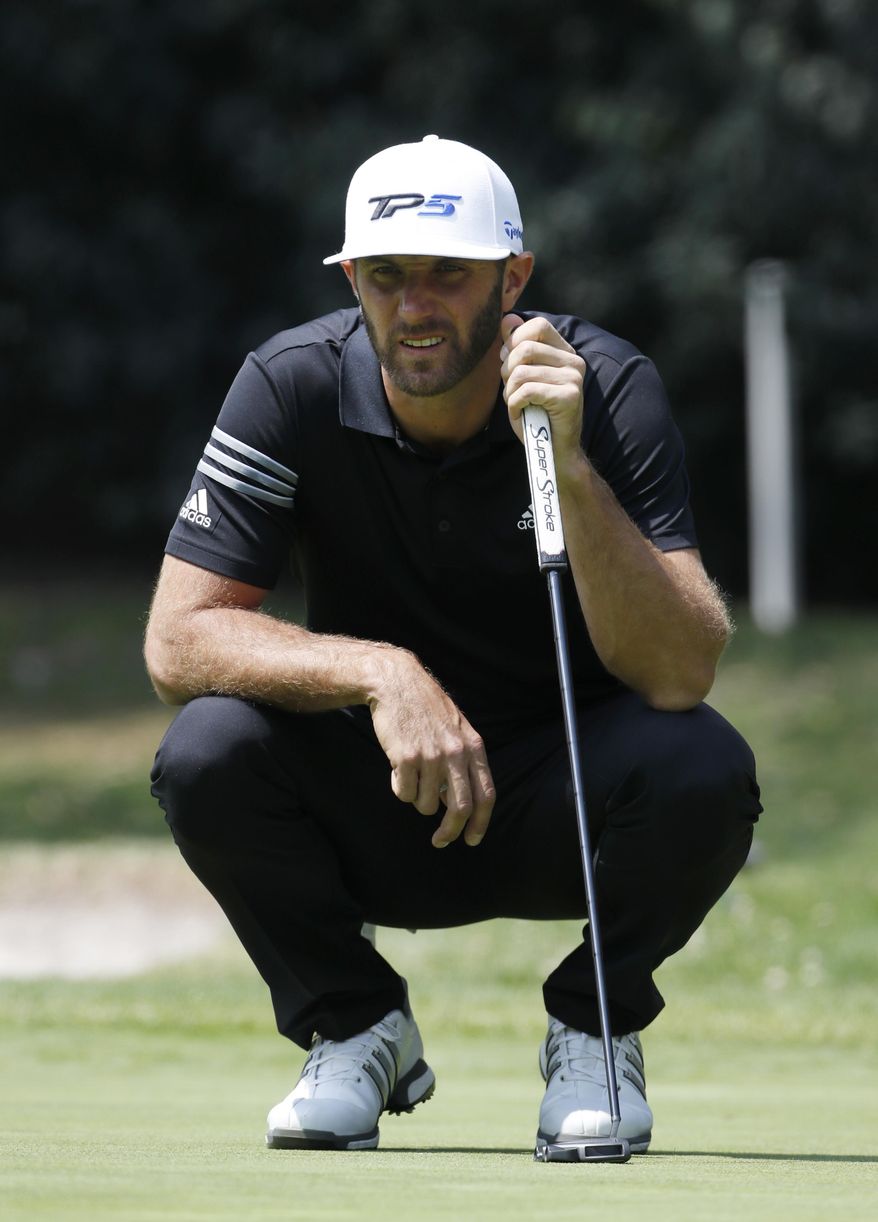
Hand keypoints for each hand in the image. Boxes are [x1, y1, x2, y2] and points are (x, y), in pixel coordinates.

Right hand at [367, 652, 494, 847]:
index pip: (486, 794)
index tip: (472, 840)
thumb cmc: (426, 708)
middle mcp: (456, 753)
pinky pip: (403, 793)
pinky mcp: (405, 757)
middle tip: (440, 841)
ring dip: (417, 799)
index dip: (481, 823)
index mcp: (473, 747)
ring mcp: (431, 756)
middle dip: (450, 831)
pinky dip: (399, 788)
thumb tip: (460, 804)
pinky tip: (397, 767)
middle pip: (460, 808)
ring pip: (426, 804)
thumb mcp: (456, 730)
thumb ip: (463, 763)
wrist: (397, 683)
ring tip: (411, 776)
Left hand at [500, 314, 586, 463]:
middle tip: (512, 390)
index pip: (537, 325)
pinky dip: (514, 405)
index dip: (515, 341)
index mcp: (564, 353)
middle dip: (507, 371)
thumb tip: (507, 319)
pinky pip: (526, 391)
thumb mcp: (522, 378)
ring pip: (521, 372)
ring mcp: (574, 378)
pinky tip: (521, 413)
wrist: (554, 450)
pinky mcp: (568, 396)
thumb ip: (516, 349)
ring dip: (510, 393)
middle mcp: (574, 362)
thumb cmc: (535, 414)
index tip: (509, 363)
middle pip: (525, 348)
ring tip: (518, 405)